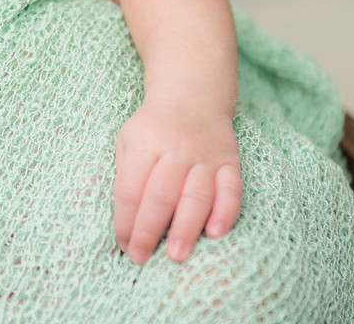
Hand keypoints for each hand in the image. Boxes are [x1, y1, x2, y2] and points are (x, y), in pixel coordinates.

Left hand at [113, 98, 241, 264]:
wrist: (191, 95)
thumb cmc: (153, 128)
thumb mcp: (127, 140)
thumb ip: (124, 177)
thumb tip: (122, 224)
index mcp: (145, 144)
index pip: (130, 188)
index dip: (125, 220)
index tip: (124, 245)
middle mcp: (176, 150)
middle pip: (161, 194)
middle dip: (150, 229)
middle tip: (142, 258)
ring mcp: (205, 156)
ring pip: (196, 195)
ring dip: (186, 227)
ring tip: (177, 255)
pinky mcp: (229, 161)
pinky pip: (231, 189)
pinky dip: (225, 211)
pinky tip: (216, 233)